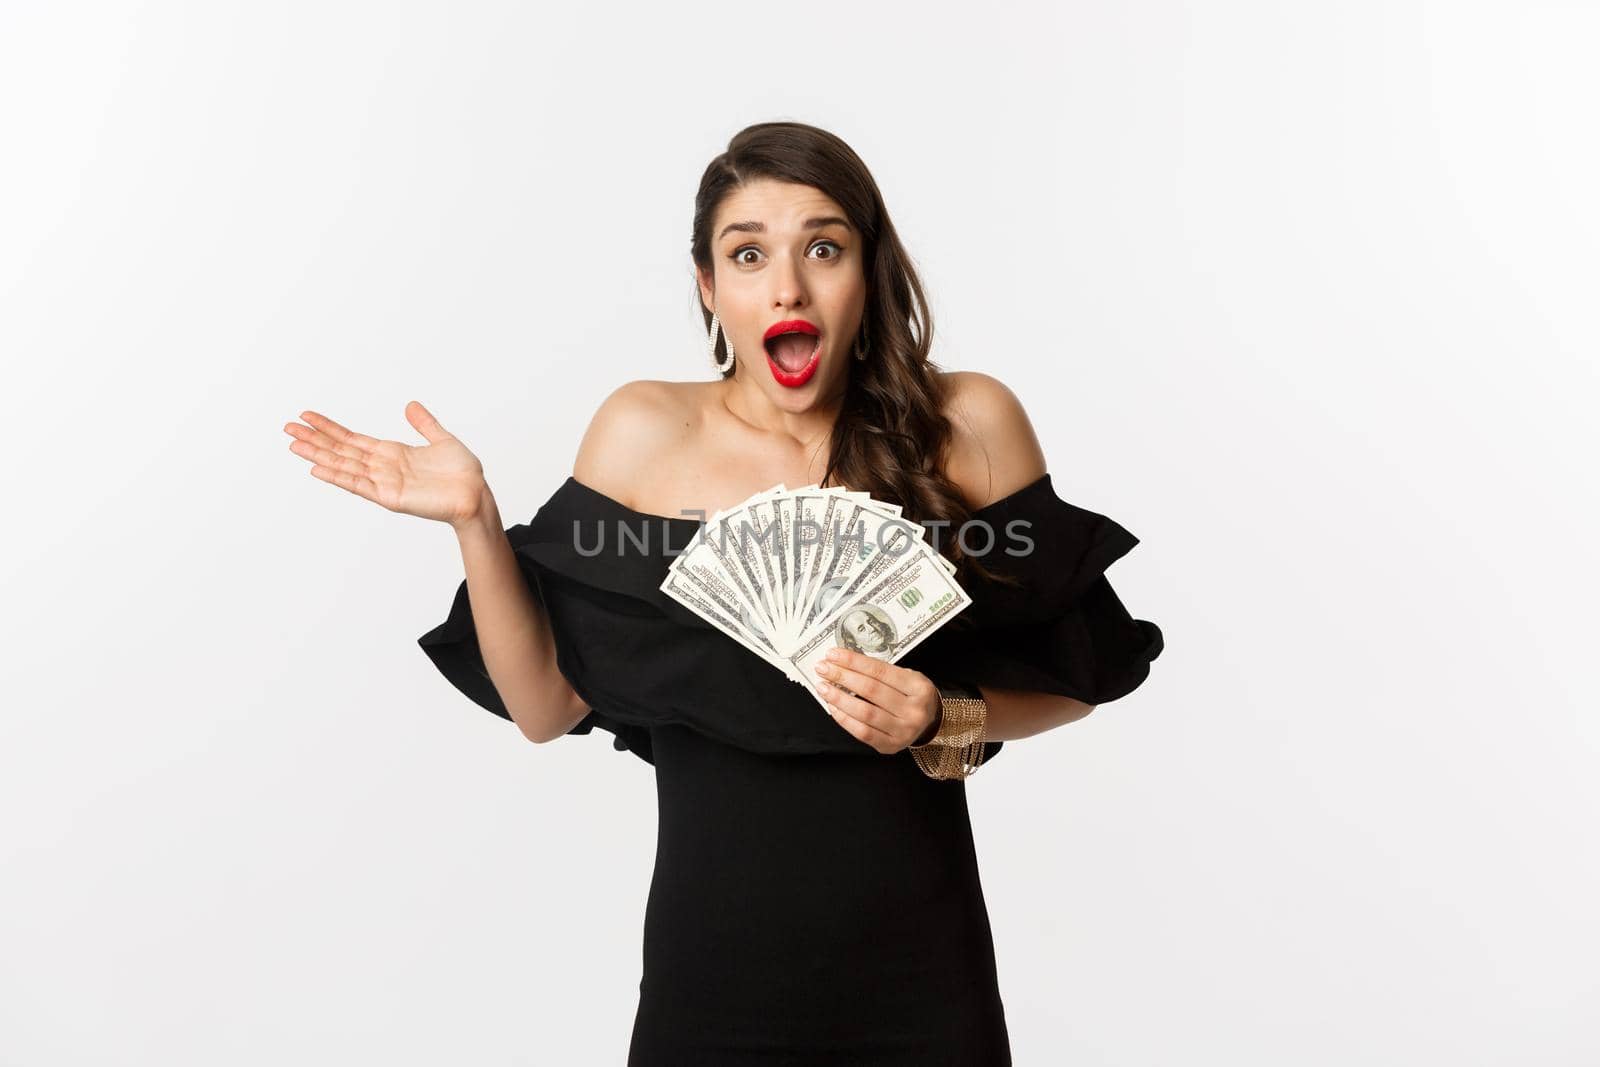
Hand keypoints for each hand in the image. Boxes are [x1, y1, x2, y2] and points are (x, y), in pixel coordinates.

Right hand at [285, 401, 487, 527]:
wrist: (477, 495)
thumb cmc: (463, 474)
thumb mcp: (442, 440)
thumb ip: (424, 424)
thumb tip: (410, 405)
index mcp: (392, 453)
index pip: (352, 438)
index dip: (329, 428)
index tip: (307, 416)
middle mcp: (383, 468)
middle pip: (340, 450)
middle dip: (314, 439)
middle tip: (287, 427)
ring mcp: (384, 483)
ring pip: (343, 466)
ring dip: (318, 455)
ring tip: (293, 445)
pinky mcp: (390, 497)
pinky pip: (359, 485)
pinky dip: (338, 476)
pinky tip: (317, 468)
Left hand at [812, 647, 940, 754]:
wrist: (929, 724)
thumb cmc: (912, 696)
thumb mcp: (907, 678)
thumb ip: (880, 673)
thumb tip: (844, 664)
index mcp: (919, 687)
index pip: (880, 671)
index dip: (854, 662)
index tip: (833, 655)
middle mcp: (914, 710)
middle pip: (871, 690)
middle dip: (842, 677)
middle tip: (823, 668)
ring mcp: (903, 730)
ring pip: (865, 712)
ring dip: (839, 698)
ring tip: (823, 687)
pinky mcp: (890, 746)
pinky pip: (862, 732)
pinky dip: (844, 718)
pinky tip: (833, 707)